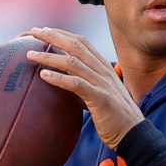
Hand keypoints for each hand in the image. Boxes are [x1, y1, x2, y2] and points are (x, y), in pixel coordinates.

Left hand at [24, 26, 144, 148]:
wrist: (135, 135)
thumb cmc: (116, 118)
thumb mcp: (101, 95)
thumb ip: (86, 86)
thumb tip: (65, 84)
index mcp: (105, 68)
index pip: (82, 43)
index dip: (62, 34)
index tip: (44, 30)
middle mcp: (104, 72)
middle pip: (76, 46)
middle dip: (52, 36)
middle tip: (32, 32)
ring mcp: (103, 84)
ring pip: (73, 62)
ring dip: (49, 57)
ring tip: (30, 54)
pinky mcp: (101, 99)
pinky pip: (77, 84)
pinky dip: (59, 78)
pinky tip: (43, 76)